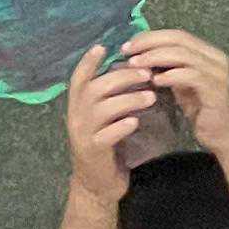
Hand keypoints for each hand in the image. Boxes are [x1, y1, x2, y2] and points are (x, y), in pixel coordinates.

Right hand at [58, 44, 158, 201]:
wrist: (98, 182)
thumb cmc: (107, 142)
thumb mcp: (106, 116)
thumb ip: (113, 95)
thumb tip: (134, 68)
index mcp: (78, 105)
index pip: (78, 78)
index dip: (87, 62)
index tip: (104, 46)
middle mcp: (76, 116)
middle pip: (93, 89)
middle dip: (121, 78)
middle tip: (147, 73)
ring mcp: (82, 134)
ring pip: (101, 110)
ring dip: (127, 100)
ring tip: (151, 97)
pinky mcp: (93, 151)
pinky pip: (105, 135)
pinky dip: (121, 126)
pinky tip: (136, 122)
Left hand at [118, 29, 228, 149]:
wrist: (222, 133)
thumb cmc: (198, 107)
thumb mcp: (179, 82)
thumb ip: (165, 67)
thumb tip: (135, 55)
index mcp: (208, 53)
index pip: (177, 35)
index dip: (150, 36)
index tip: (127, 46)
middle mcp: (217, 58)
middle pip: (179, 40)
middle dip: (149, 43)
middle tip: (127, 52)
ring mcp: (219, 74)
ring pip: (183, 55)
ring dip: (155, 57)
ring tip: (135, 65)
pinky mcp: (217, 90)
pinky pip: (191, 76)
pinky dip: (170, 76)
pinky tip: (154, 81)